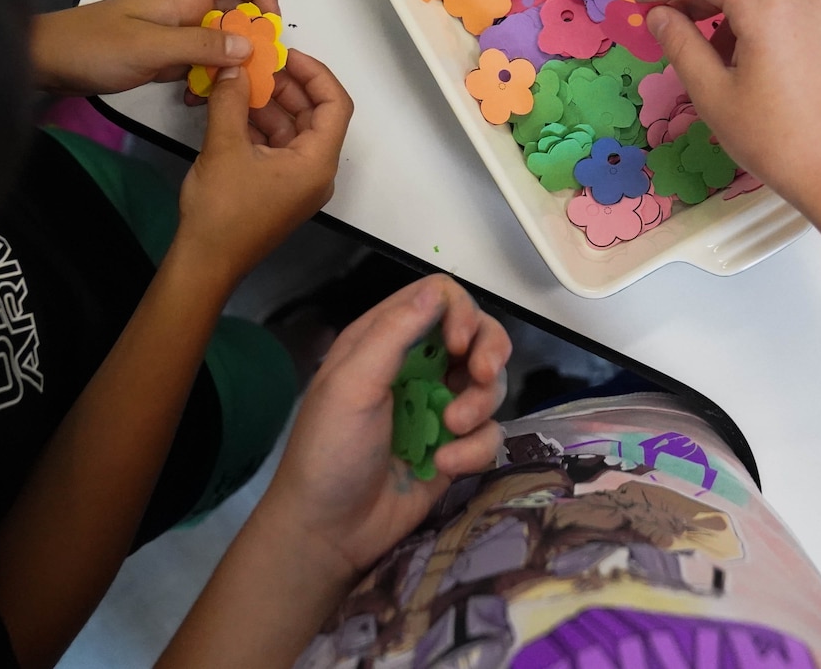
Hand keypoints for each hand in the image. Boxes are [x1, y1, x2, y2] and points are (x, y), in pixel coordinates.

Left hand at [30, 0, 280, 95]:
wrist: (44, 61)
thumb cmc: (92, 46)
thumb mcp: (150, 47)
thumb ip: (201, 45)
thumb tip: (249, 45)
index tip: (268, 27)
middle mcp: (183, 10)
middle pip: (235, 10)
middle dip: (251, 37)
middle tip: (257, 70)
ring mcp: (173, 33)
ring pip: (220, 40)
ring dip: (230, 63)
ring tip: (232, 90)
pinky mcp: (163, 57)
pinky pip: (199, 62)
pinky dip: (206, 79)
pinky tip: (198, 100)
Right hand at [173, 49, 351, 281]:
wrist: (205, 262)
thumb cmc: (222, 212)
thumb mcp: (224, 147)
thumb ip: (231, 100)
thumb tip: (234, 68)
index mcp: (317, 163)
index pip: (335, 105)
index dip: (315, 74)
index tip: (285, 55)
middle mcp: (316, 172)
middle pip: (315, 115)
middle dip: (287, 86)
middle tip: (257, 64)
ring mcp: (298, 181)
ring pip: (293, 129)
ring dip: (269, 104)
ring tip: (240, 83)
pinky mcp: (279, 188)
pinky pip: (278, 146)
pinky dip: (260, 125)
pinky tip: (234, 109)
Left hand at [259, 274, 509, 581]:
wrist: (330, 532)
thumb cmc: (330, 451)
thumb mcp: (352, 384)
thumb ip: (395, 332)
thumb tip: (438, 289)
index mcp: (383, 341)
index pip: (439, 299)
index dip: (459, 312)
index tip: (460, 344)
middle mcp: (416, 368)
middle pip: (478, 336)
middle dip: (489, 353)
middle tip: (482, 376)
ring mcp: (439, 408)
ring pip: (489, 385)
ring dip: (479, 406)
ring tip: (450, 431)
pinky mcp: (455, 448)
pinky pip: (488, 433)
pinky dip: (474, 449)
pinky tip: (444, 467)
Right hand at [634, 0, 820, 203]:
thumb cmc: (774, 140)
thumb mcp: (713, 95)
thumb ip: (680, 46)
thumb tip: (658, 16)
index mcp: (766, 8)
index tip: (642, 2)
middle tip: (661, 26)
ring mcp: (817, 15)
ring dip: (719, 13)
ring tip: (701, 57)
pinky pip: (778, 14)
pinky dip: (748, 25)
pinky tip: (737, 65)